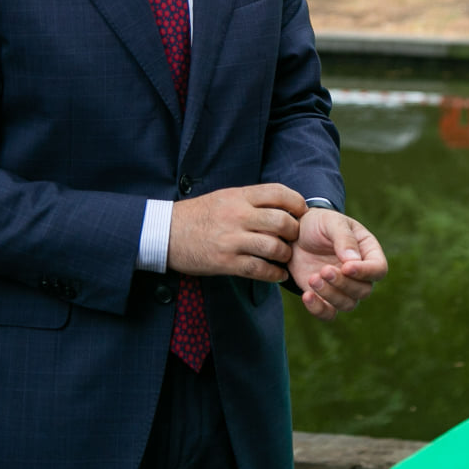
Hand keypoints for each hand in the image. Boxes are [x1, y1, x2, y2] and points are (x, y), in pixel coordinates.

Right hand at [167, 184, 304, 281]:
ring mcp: (231, 240)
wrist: (167, 233)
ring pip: (273, 247)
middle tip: (295, 237)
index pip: (278, 193)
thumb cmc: (198, 214)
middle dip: (295, 231)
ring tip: (285, 257)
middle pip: (282, 221)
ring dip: (285, 254)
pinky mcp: (225, 262)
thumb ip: (251, 200)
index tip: (301, 212)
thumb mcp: (224, 197)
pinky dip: (273, 274)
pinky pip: (258, 269)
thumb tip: (283, 205)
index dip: (297, 202)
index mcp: (239, 196)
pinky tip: (278, 275)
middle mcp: (237, 216)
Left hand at [288, 208, 387, 321]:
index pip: (378, 269)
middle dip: (344, 283)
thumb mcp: (331, 222)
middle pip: (364, 290)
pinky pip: (329, 314)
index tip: (346, 267)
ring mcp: (343, 287)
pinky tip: (306, 296)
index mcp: (367, 251)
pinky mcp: (325, 297)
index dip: (366, 272)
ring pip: (348, 304)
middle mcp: (359, 273)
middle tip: (324, 270)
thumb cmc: (317, 223)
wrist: (293, 234)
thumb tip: (353, 261)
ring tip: (312, 278)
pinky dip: (318, 309)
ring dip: (331, 295)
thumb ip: (343, 238)